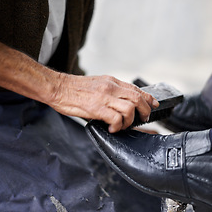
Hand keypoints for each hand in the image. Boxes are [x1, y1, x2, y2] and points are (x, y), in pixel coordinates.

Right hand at [0, 39, 158, 131]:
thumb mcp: (98, 84)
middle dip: (145, 111)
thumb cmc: (75, 88)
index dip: (148, 98)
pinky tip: (111, 129)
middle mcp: (111, 88)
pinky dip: (117, 127)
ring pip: (130, 109)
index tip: (153, 105)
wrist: (58, 88)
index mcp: (112, 82)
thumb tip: (123, 102)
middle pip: (138, 99)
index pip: (136, 89)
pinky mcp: (96, 108)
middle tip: (142, 119)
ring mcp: (104, 97)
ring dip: (129, 121)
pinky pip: (116, 119)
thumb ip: (111, 91)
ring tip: (122, 126)